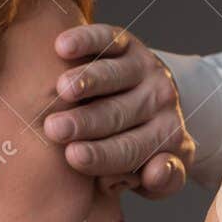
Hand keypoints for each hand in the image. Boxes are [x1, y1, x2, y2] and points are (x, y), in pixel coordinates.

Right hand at [47, 25, 194, 196]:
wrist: (158, 100)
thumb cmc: (144, 148)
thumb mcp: (162, 176)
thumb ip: (165, 182)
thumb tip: (157, 170)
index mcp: (166, 136)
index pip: (130, 149)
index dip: (101, 154)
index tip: (72, 157)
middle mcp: (159, 100)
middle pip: (118, 113)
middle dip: (86, 121)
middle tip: (55, 129)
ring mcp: (143, 68)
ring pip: (113, 74)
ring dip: (87, 80)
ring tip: (62, 89)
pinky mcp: (127, 43)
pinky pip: (107, 38)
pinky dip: (86, 40)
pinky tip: (63, 46)